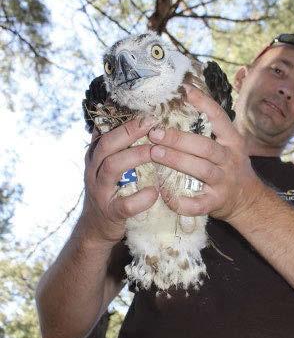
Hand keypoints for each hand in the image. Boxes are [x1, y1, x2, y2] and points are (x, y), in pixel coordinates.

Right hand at [80, 117, 158, 244]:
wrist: (97, 227)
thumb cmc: (112, 191)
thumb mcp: (109, 167)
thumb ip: (118, 148)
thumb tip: (139, 121)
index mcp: (96, 157)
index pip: (105, 132)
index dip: (123, 120)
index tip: (145, 110)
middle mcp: (94, 171)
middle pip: (107, 145)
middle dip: (129, 131)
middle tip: (152, 122)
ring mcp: (100, 191)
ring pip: (113, 167)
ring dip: (135, 156)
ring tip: (155, 151)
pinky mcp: (111, 212)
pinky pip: (125, 204)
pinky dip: (141, 198)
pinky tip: (155, 192)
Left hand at [148, 85, 263, 223]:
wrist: (247, 200)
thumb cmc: (230, 167)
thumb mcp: (229, 145)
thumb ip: (213, 130)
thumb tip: (186, 100)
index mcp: (233, 142)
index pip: (220, 118)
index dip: (203, 103)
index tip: (184, 91)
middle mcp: (230, 160)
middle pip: (205, 147)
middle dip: (179, 139)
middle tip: (155, 133)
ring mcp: (224, 182)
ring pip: (201, 169)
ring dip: (177, 161)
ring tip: (155, 153)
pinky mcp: (216, 202)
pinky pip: (198, 203)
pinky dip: (182, 201)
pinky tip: (165, 194)